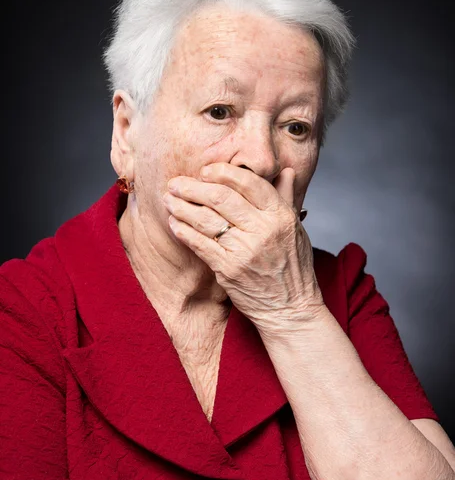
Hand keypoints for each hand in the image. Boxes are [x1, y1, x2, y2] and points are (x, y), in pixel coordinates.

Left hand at [163, 163, 325, 333]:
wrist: (290, 309)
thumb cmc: (293, 268)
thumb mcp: (296, 229)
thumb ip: (286, 198)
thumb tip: (286, 171)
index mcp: (281, 216)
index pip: (249, 183)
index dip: (223, 172)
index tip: (205, 170)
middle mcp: (264, 230)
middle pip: (221, 197)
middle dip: (193, 187)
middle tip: (176, 183)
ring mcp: (245, 250)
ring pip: (206, 219)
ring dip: (182, 207)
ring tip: (169, 199)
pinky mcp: (228, 270)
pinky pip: (200, 244)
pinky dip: (184, 231)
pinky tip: (174, 223)